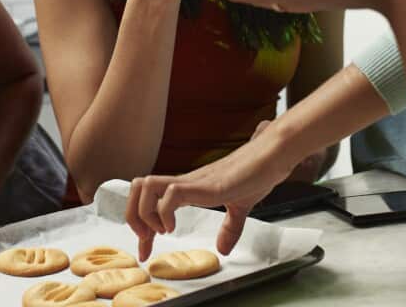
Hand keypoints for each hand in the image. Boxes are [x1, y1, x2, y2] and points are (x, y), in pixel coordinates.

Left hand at [127, 121, 298, 260]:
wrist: (272, 156)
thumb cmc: (257, 174)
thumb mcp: (240, 208)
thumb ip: (230, 228)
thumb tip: (223, 248)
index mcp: (189, 187)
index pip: (150, 200)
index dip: (141, 227)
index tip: (145, 249)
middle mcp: (185, 182)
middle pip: (137, 187)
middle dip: (133, 216)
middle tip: (146, 240)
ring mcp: (193, 181)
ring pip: (147, 185)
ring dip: (145, 212)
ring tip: (161, 231)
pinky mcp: (205, 184)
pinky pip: (172, 193)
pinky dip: (165, 212)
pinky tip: (173, 226)